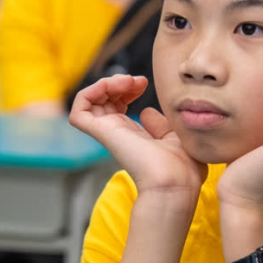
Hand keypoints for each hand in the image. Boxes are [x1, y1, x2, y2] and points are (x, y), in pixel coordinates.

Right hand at [69, 75, 206, 213]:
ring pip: (89, 101)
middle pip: (103, 100)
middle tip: (138, 81)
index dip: (127, 89)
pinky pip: (79, 110)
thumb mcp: (174, 136)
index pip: (118, 106)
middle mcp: (118, 134)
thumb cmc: (182, 166)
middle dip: (117, 82)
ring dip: (106, 83)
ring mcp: (109, 133)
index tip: (144, 83)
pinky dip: (90, 91)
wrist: (176, 181)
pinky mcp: (102, 133)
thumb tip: (147, 112)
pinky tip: (113, 86)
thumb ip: (159, 125)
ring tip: (127, 82)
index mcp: (134, 136)